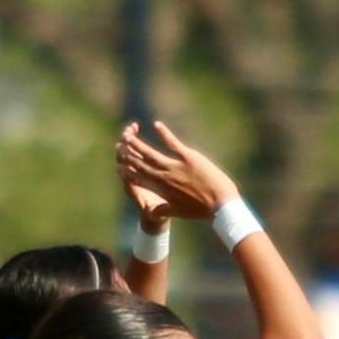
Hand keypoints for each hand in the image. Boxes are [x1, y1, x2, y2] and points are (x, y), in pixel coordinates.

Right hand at [116, 121, 240, 223]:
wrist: (220, 205)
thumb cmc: (201, 211)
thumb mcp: (179, 212)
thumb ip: (164, 210)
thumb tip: (151, 213)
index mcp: (162, 189)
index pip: (139, 178)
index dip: (127, 170)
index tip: (118, 164)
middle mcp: (165, 177)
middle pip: (141, 163)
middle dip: (128, 153)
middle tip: (120, 143)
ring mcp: (175, 166)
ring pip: (151, 152)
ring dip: (138, 142)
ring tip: (129, 133)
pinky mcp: (188, 157)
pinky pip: (172, 142)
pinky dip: (164, 133)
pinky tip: (156, 124)